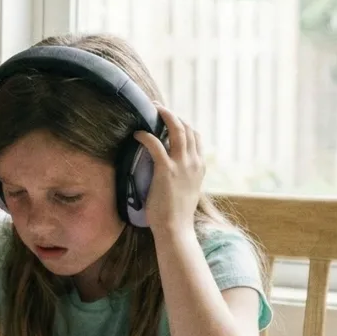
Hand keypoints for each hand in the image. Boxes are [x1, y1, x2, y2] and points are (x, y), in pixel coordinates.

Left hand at [135, 104, 204, 236]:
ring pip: (176, 130)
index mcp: (199, 167)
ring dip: (163, 116)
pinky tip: (137, 134)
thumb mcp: (187, 190)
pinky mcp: (166, 170)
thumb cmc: (177, 214)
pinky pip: (155, 144)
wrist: (176, 228)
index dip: (184, 123)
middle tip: (158, 107)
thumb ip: (184, 176)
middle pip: (187, 128)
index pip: (196, 136)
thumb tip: (172, 169)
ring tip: (150, 110)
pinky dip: (145, 135)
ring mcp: (181, 165)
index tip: (171, 117)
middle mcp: (194, 162)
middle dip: (173, 114)